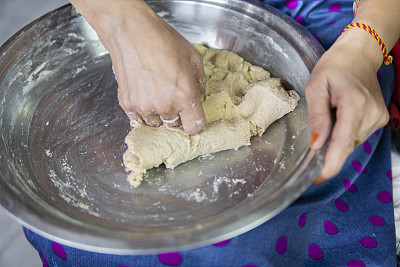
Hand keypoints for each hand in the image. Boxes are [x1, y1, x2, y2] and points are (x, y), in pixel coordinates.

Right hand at [72, 0, 206, 134]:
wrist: (132, 32)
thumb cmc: (162, 41)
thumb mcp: (193, 57)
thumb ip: (200, 80)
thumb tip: (198, 92)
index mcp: (185, 96)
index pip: (194, 127)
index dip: (194, 122)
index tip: (191, 117)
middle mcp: (165, 106)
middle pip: (174, 124)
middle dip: (176, 113)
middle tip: (171, 95)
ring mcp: (144, 107)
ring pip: (156, 122)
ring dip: (157, 112)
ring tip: (155, 92)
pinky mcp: (127, 104)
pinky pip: (138, 118)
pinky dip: (142, 110)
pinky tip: (144, 93)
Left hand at [306, 29, 388, 178]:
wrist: (359, 55)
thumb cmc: (334, 67)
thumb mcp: (316, 87)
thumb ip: (318, 117)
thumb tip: (317, 144)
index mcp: (354, 103)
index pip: (344, 140)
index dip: (332, 161)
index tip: (321, 176)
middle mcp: (372, 113)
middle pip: (347, 145)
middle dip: (329, 149)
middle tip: (317, 136)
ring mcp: (379, 117)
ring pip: (352, 142)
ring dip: (337, 138)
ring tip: (332, 113)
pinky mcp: (380, 119)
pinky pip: (357, 135)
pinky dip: (345, 133)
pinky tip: (341, 116)